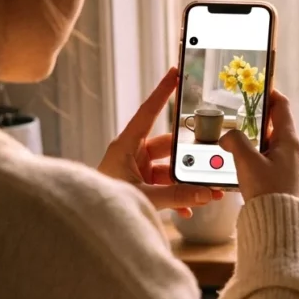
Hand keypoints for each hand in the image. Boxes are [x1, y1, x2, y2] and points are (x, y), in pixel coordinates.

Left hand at [98, 66, 223, 216]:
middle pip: (169, 146)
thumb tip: (206, 193)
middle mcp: (132, 154)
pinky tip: (188, 211)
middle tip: (211, 159)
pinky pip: (165, 187)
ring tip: (207, 193)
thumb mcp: (143, 197)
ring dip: (187, 183)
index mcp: (126, 146)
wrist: (86, 226)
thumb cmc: (103, 204)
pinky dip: (178, 198)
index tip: (176, 72)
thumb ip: (176, 195)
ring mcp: (137, 170)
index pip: (149, 112)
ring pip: (170, 170)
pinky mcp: (141, 186)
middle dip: (191, 158)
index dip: (162, 92)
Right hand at [219, 90, 298, 200]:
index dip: (269, 92)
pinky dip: (251, 152)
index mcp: (288, 140)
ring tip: (231, 133)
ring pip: (267, 141)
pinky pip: (264, 156)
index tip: (255, 85)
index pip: (281, 106)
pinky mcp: (279, 177)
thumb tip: (227, 136)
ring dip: (251, 135)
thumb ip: (236, 141)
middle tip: (236, 109)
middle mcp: (290, 149)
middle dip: (255, 115)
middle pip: (273, 122)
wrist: (277, 223)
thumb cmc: (267, 191)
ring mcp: (286, 163)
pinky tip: (236, 158)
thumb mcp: (247, 161)